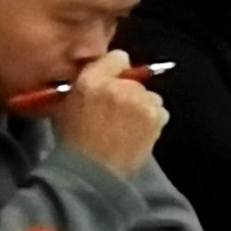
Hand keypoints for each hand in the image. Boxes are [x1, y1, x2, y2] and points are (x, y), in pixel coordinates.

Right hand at [48, 52, 168, 177]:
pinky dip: (153, 121)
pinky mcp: (155, 117)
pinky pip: (160, 112)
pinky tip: (138, 135)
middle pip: (135, 80)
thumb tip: (107, 76)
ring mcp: (140, 100)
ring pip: (150, 96)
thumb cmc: (74, 142)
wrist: (92, 173)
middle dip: (129, 93)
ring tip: (128, 128)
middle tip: (117, 115)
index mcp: (91, 80)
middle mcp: (118, 85)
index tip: (113, 83)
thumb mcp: (70, 105)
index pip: (117, 57)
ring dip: (143, 107)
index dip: (116, 70)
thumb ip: (89, 84)